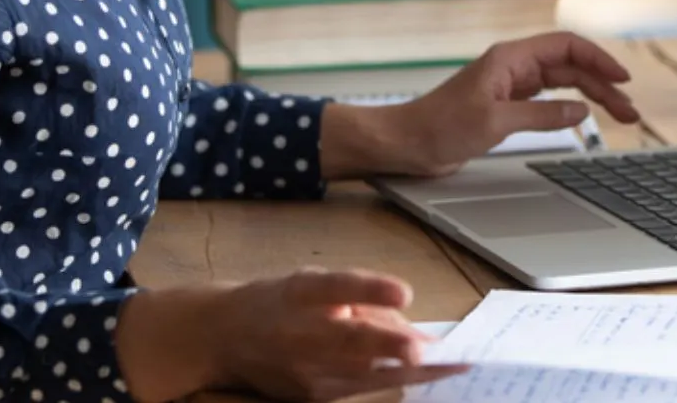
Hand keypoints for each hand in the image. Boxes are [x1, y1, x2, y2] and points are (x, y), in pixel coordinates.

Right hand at [117, 270, 463, 401]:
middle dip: (392, 347)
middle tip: (430, 349)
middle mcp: (300, 331)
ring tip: (452, 364)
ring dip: (409, 371)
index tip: (403, 292)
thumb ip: (361, 297)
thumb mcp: (313, 284)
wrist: (224, 338)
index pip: (336, 288)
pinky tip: (425, 373)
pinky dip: (394, 380)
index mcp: (299, 291)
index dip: (369, 289)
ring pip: (363, 373)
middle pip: (351, 341)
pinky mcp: (311, 396)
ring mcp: (304, 370)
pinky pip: (360, 387)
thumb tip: (413, 325)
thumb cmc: (280, 302)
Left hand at [367, 32, 642, 177]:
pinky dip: (570, 108)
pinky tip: (585, 118)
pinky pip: (547, 101)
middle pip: (569, 67)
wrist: (406, 144)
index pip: (566, 48)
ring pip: (562, 85)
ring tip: (620, 116)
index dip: (598, 60)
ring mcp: (509, 87)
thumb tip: (580, 109)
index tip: (623, 79)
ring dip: (591, 97)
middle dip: (603, 85)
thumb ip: (541, 115)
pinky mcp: (505, 107)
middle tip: (630, 111)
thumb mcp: (495, 122)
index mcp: (510, 59)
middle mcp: (512, 68)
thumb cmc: (439, 128)